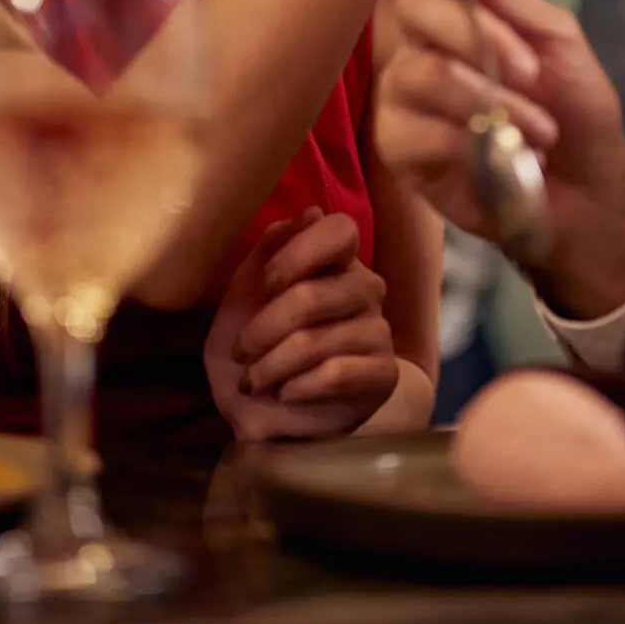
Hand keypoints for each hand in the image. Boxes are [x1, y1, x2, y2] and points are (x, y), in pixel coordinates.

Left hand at [204, 208, 399, 441]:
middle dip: (262, 330)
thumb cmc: (257, 346)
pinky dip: (296, 388)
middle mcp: (365, 288)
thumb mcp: (245, 296)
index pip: (339, 230)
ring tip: (254, 381)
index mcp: (335, 260)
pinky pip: (335, 374)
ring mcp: (379, 331)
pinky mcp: (383, 374)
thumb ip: (269, 250)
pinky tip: (285, 394)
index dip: (298, 253)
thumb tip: (309, 211)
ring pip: (315, 342)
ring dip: (270, 367)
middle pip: (312, 295)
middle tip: (241, 353)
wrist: (272, 412)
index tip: (266, 284)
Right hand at [372, 0, 624, 318]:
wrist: (590, 194)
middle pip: (408, 1)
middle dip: (477, 32)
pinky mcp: (397, 144)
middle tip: (533, 69)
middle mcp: (414, 35)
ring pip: (416, 69)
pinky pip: (416, 126)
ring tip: (538, 124)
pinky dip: (472, 138)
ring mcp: (400, 89)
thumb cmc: (576, 109)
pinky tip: (507, 153)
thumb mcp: (554, 37)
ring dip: (489, 96)